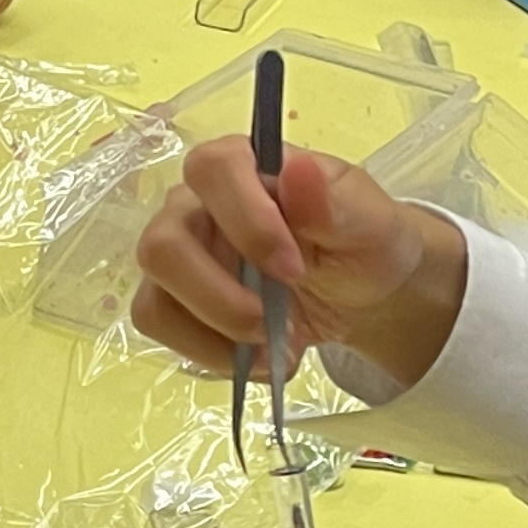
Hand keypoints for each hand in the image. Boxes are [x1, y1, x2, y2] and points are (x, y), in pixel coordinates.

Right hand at [130, 136, 470, 384]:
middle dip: (219, 297)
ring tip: (275, 349)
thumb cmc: (362, 243)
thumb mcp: (372, 223)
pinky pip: (162, 328)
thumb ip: (335, 201)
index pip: (212, 170)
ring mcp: (179, 257)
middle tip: (273, 323)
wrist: (363, 295)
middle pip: (163, 244)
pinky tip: (260, 359)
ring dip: (216, 333)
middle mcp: (196, 206)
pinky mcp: (174, 300)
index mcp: (244, 167)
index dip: (245, 220)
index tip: (292, 267)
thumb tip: (299, 169)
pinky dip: (211, 354)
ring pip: (155, 297)